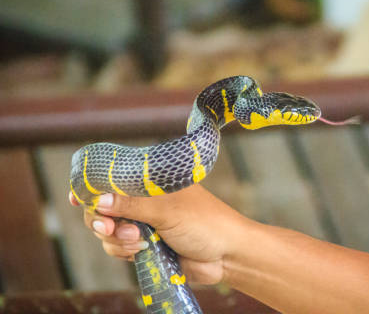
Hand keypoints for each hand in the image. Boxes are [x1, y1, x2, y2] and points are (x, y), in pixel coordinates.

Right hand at [69, 185, 249, 284]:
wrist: (226, 255)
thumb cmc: (205, 222)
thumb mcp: (168, 210)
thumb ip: (133, 205)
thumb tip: (99, 200)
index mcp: (151, 182)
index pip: (114, 178)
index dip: (93, 186)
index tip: (78, 198)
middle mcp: (143, 200)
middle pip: (103, 206)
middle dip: (102, 218)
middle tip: (109, 227)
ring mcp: (142, 223)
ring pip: (107, 230)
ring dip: (116, 238)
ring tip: (139, 240)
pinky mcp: (143, 246)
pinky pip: (116, 248)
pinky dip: (123, 251)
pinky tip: (141, 251)